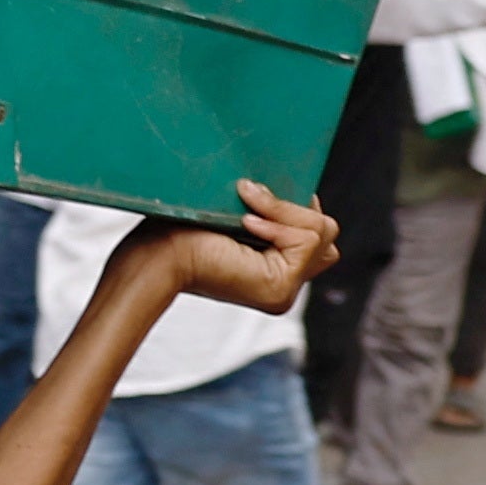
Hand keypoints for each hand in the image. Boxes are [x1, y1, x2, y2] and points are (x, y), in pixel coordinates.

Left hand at [131, 180, 337, 317]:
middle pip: (328, 232)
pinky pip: (306, 239)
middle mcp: (285, 282)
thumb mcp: (238, 210)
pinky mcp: (279, 289)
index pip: (317, 231)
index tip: (256, 195)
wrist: (158, 252)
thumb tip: (308, 194)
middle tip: (251, 199)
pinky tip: (245, 225)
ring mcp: (285, 290)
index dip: (296, 207)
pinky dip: (279, 222)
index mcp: (275, 266)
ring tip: (244, 213)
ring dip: (283, 212)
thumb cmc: (182, 227)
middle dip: (294, 208)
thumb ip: (273, 210)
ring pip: (321, 232)